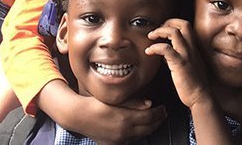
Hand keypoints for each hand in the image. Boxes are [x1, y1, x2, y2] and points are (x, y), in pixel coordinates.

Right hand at [40, 80, 166, 142]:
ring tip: (155, 121)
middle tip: (163, 114)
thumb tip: (150, 103)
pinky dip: (138, 134)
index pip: (150, 116)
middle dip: (158, 121)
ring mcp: (119, 140)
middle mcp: (123, 132)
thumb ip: (134, 102)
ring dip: (150, 128)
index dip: (159, 112)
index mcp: (125, 119)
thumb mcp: (115, 99)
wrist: (78, 116)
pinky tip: (140, 128)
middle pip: (148, 128)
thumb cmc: (95, 104)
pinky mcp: (113, 144)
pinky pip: (131, 140)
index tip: (163, 108)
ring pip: (141, 135)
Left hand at [146, 19, 212, 109]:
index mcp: (194, 47)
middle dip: (167, 22)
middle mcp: (192, 48)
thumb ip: (176, 55)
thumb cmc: (193, 83)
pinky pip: (166, 49)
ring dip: (159, 31)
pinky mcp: (180, 64)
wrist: (200, 96)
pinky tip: (149, 52)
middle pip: (182, 24)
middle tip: (157, 31)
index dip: (173, 23)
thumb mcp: (187, 65)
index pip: (186, 26)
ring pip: (174, 32)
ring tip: (151, 36)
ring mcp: (186, 55)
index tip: (163, 29)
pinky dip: (155, 47)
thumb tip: (163, 51)